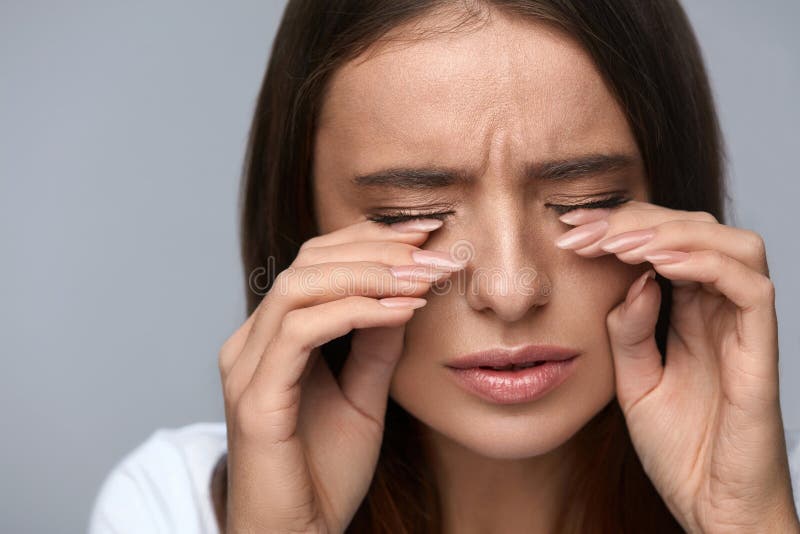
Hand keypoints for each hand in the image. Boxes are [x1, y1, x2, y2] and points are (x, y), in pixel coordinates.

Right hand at [218, 218, 463, 532]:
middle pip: (308, 261)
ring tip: (424, 278)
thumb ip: (377, 345)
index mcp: (272, 337)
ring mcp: (247, 367)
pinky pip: (302, 330)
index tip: (426, 233)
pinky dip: (356, 311)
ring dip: (370, 274)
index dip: (369, 240)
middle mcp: (251, 342)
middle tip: (435, 250)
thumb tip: (405, 295)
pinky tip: (402, 310)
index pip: (316, 262)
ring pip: (301, 285)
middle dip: (377, 249)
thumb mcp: (363, 396)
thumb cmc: (324, 473)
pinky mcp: (255, 397)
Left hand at [556, 201, 799, 532]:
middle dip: (635, 220)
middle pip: (695, 231)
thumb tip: (633, 279)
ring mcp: (744, 330)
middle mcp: (721, 313)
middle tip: (582, 229)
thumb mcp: (635, 381)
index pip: (665, 245)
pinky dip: (704, 264)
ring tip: (616, 244)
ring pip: (732, 245)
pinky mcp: (760, 352)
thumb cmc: (680, 450)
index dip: (620, 226)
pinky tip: (657, 265)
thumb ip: (630, 329)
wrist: (712, 510)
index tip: (568, 228)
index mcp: (692, 316)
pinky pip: (748, 288)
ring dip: (670, 234)